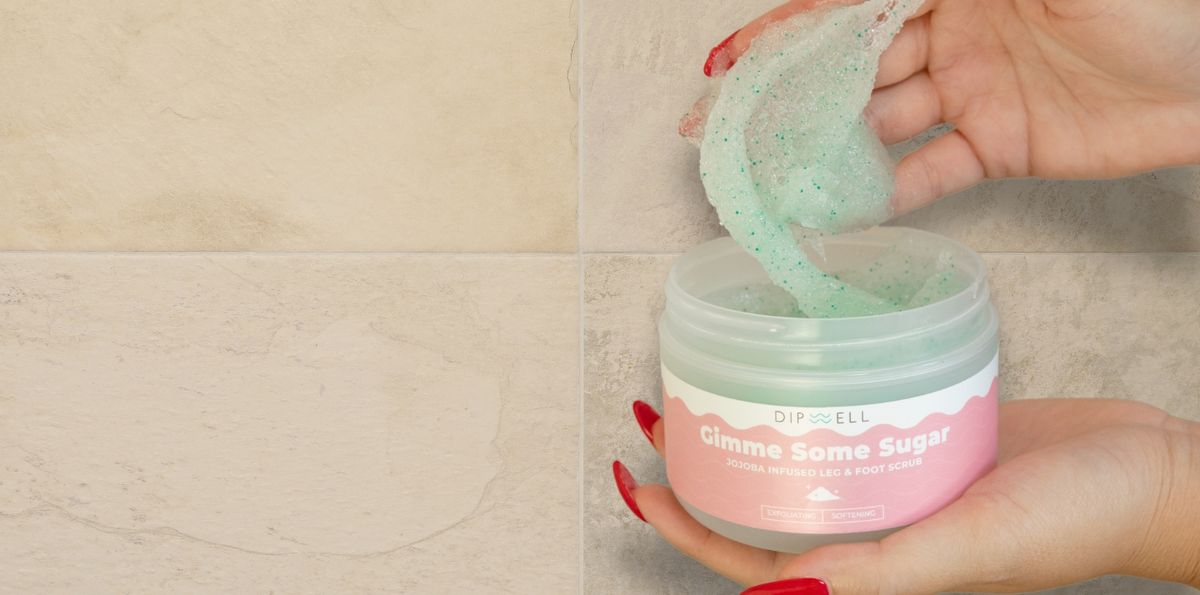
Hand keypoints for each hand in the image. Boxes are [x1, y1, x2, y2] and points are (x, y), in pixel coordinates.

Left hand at [615, 398, 1199, 593]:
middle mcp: (878, 525)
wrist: (1154, 471)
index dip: (690, 528)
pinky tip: (793, 356)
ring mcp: (901, 476)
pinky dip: (816, 392)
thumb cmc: (1076, 523)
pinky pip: (855, 414)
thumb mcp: (967, 550)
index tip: (642, 479)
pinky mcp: (930, 433)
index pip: (753, 556)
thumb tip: (773, 594)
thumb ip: (875, 575)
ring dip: (751, 422)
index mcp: (873, 567)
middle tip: (657, 411)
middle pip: (766, 500)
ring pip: (804, 453)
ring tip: (707, 375)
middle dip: (705, 463)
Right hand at [686, 0, 1199, 214]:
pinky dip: (889, 191)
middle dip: (786, 94)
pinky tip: (843, 210)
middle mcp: (953, 31)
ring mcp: (974, 89)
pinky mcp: (1002, 143)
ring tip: (770, 176)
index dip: (785, 32)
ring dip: (827, 147)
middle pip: (852, 66)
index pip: (848, 8)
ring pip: (881, 120)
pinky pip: (932, 170)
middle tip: (724, 127)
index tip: (729, 61)